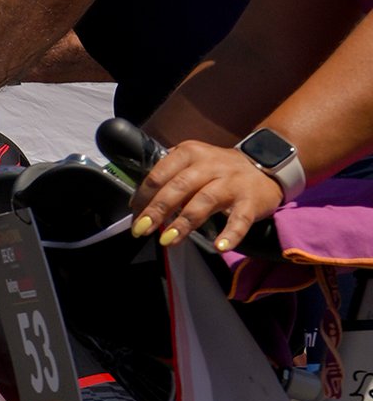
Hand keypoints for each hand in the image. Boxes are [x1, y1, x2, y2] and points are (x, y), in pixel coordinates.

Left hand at [130, 142, 287, 253]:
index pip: (160, 174)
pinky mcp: (251, 200)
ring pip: (205, 200)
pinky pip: (240, 218)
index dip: (144, 196)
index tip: (134, 215)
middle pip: (179, 187)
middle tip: (142, 229)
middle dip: (157, 210)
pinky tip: (219, 246)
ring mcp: (231, 182)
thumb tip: (139, 205)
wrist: (265, 164)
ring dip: (184, 222)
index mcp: (189, 153)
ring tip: (168, 240)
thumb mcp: (191, 164)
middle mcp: (210, 164)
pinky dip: (231, 233)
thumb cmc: (218, 170)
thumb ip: (168, 179)